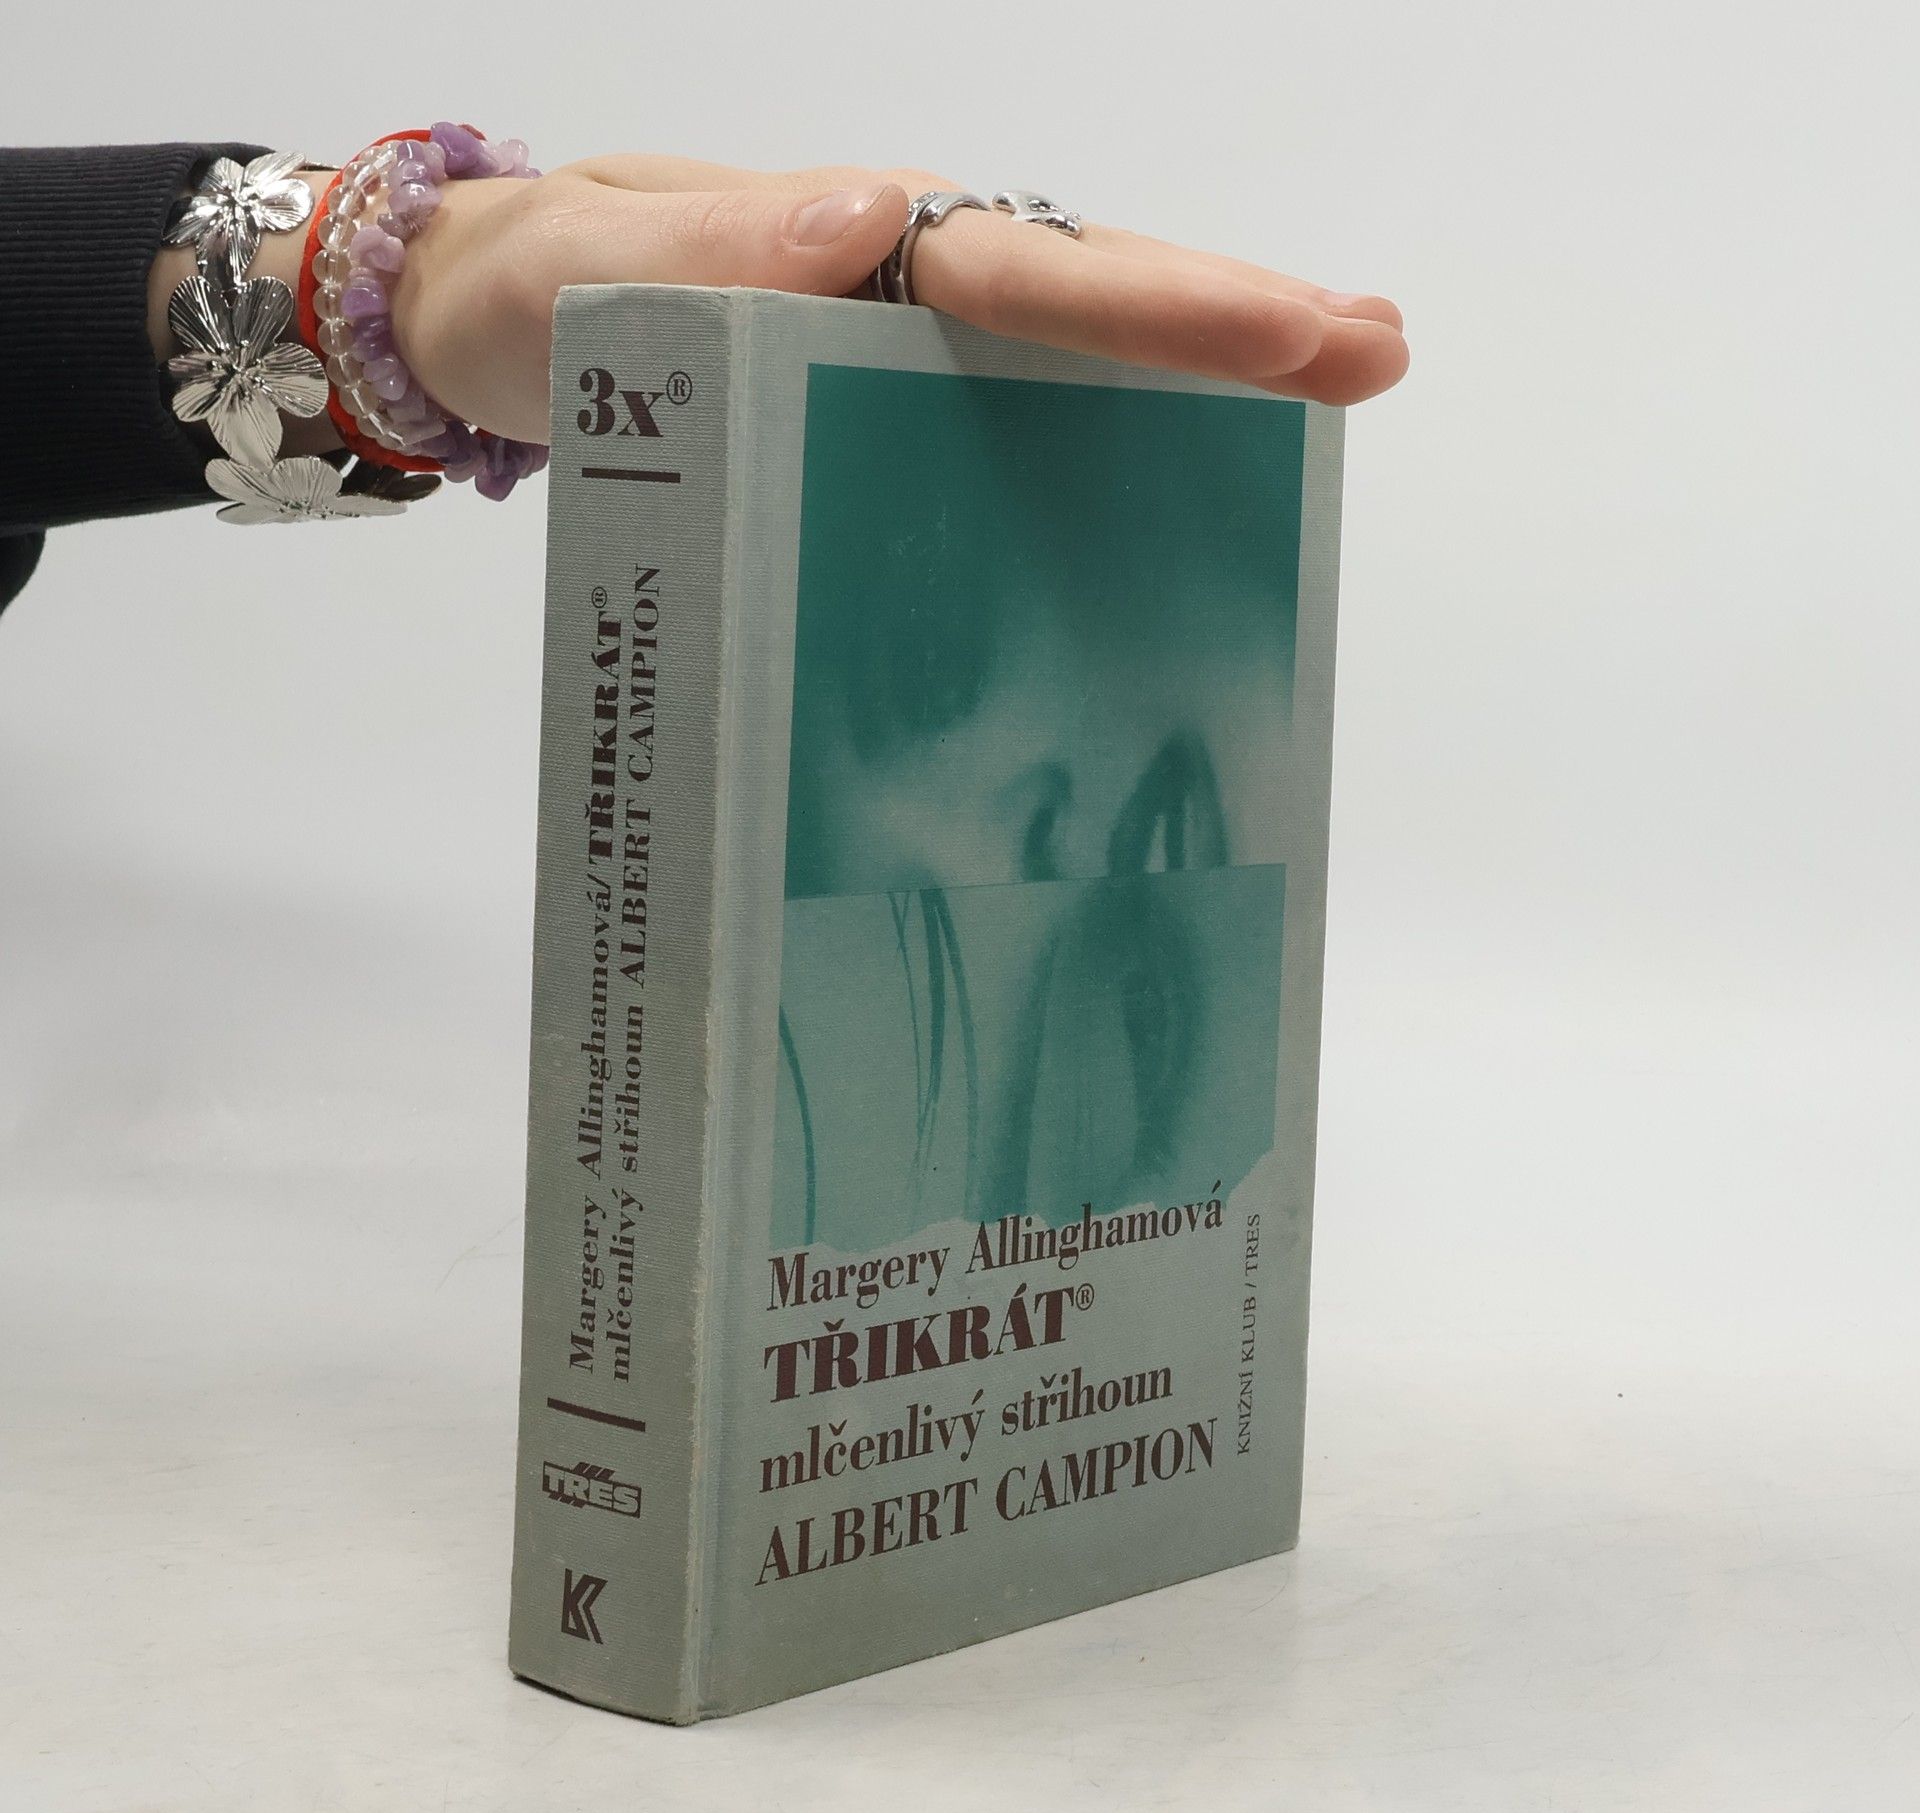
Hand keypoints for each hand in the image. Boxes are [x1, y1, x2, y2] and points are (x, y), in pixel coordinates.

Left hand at [390, 156, 1407, 446]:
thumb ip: (711, 247)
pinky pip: (1015, 432)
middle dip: (1237, 323)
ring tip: (1339, 392)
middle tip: (1381, 352)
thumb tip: (868, 227)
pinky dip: (1110, 445)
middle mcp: (906, 290)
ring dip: (1206, 379)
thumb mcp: (592, 267)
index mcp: (860, 243)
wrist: (484, 337)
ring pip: (1079, 361)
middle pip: (1094, 298)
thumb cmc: (537, 294)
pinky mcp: (888, 423)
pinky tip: (1185, 482)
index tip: (1293, 331)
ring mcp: (907, 359)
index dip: (1160, 308)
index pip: (1029, 271)